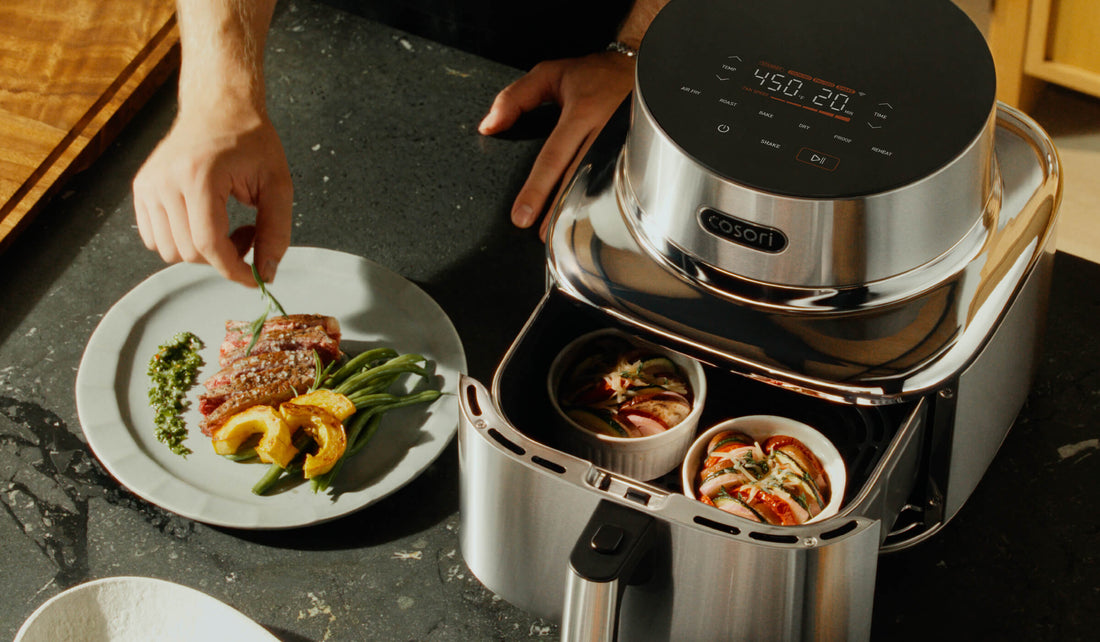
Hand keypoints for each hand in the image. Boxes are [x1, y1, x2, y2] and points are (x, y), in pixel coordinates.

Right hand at [132, 108, 292, 285]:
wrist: (220, 108)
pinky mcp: (141, 189)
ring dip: (202, 251)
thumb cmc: (250, 140)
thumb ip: (276, 231)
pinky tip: (204, 221)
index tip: (255, 278)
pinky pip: (155, 239)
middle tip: (249, 232)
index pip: (208, 244)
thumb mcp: (278, 184)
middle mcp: (165, 181)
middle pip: (190, 253)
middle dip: (224, 256)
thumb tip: (266, 273)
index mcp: (198, 176)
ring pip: (170, 251)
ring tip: (227, 224)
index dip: (234, 269)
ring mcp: (148, 185)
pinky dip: (182, 241)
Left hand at [478, 51, 634, 239]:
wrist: (643, 67)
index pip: (554, 157)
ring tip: (564, 235)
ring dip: (581, 213)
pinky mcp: (638, 152)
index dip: (537, 189)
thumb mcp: (551, 74)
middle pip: (578, 179)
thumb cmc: (595, 74)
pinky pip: (619, 183)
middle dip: (558, 211)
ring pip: (601, 186)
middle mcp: (605, 129)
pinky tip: (592, 220)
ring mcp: (625, 143)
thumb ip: (514, 98)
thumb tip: (488, 126)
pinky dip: (603, 203)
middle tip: (542, 236)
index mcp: (582, 112)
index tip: (522, 216)